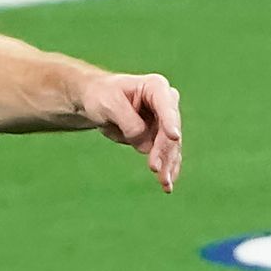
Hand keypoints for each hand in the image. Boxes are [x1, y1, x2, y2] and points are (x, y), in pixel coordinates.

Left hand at [83, 71, 182, 191]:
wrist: (97, 102)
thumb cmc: (101, 96)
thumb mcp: (109, 104)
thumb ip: (128, 121)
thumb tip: (145, 146)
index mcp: (156, 87)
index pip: (166, 106)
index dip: (170, 122)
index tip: (174, 137)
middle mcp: (166, 104)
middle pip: (169, 130)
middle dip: (164, 151)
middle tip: (154, 168)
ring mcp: (164, 122)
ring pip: (171, 147)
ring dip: (168, 165)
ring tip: (165, 184)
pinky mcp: (159, 138)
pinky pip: (167, 155)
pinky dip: (167, 169)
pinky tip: (167, 184)